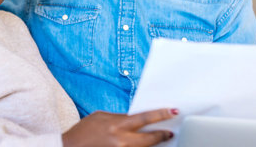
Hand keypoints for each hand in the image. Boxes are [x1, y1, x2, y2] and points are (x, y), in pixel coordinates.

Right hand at [62, 108, 176, 146]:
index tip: (172, 111)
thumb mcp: (100, 117)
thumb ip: (118, 118)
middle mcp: (122, 139)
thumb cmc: (83, 132)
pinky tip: (141, 145)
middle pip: (150, 138)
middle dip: (162, 135)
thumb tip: (132, 119)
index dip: (161, 114)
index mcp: (117, 124)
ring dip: (152, 144)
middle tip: (169, 133)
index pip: (145, 118)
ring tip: (158, 140)